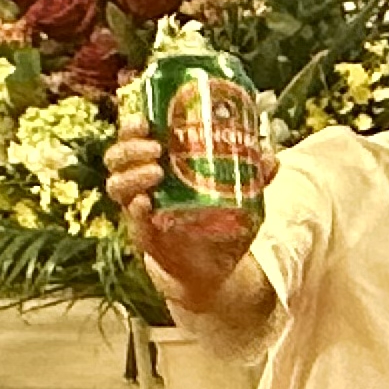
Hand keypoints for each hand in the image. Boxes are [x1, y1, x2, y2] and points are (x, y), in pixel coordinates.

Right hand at [105, 108, 255, 307]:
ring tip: (156, 170)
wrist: (214, 270)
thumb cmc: (219, 224)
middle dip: (129, 148)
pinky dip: (137, 211)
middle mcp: (142, 187)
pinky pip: (133, 222)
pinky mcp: (146, 238)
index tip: (145, 118)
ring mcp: (140, 213)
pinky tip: (146, 203)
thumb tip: (272, 158)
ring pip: (117, 188)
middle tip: (155, 146)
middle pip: (117, 160)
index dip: (131, 128)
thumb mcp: (239, 196)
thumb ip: (254, 178)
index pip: (132, 141)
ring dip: (131, 176)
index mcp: (158, 167)